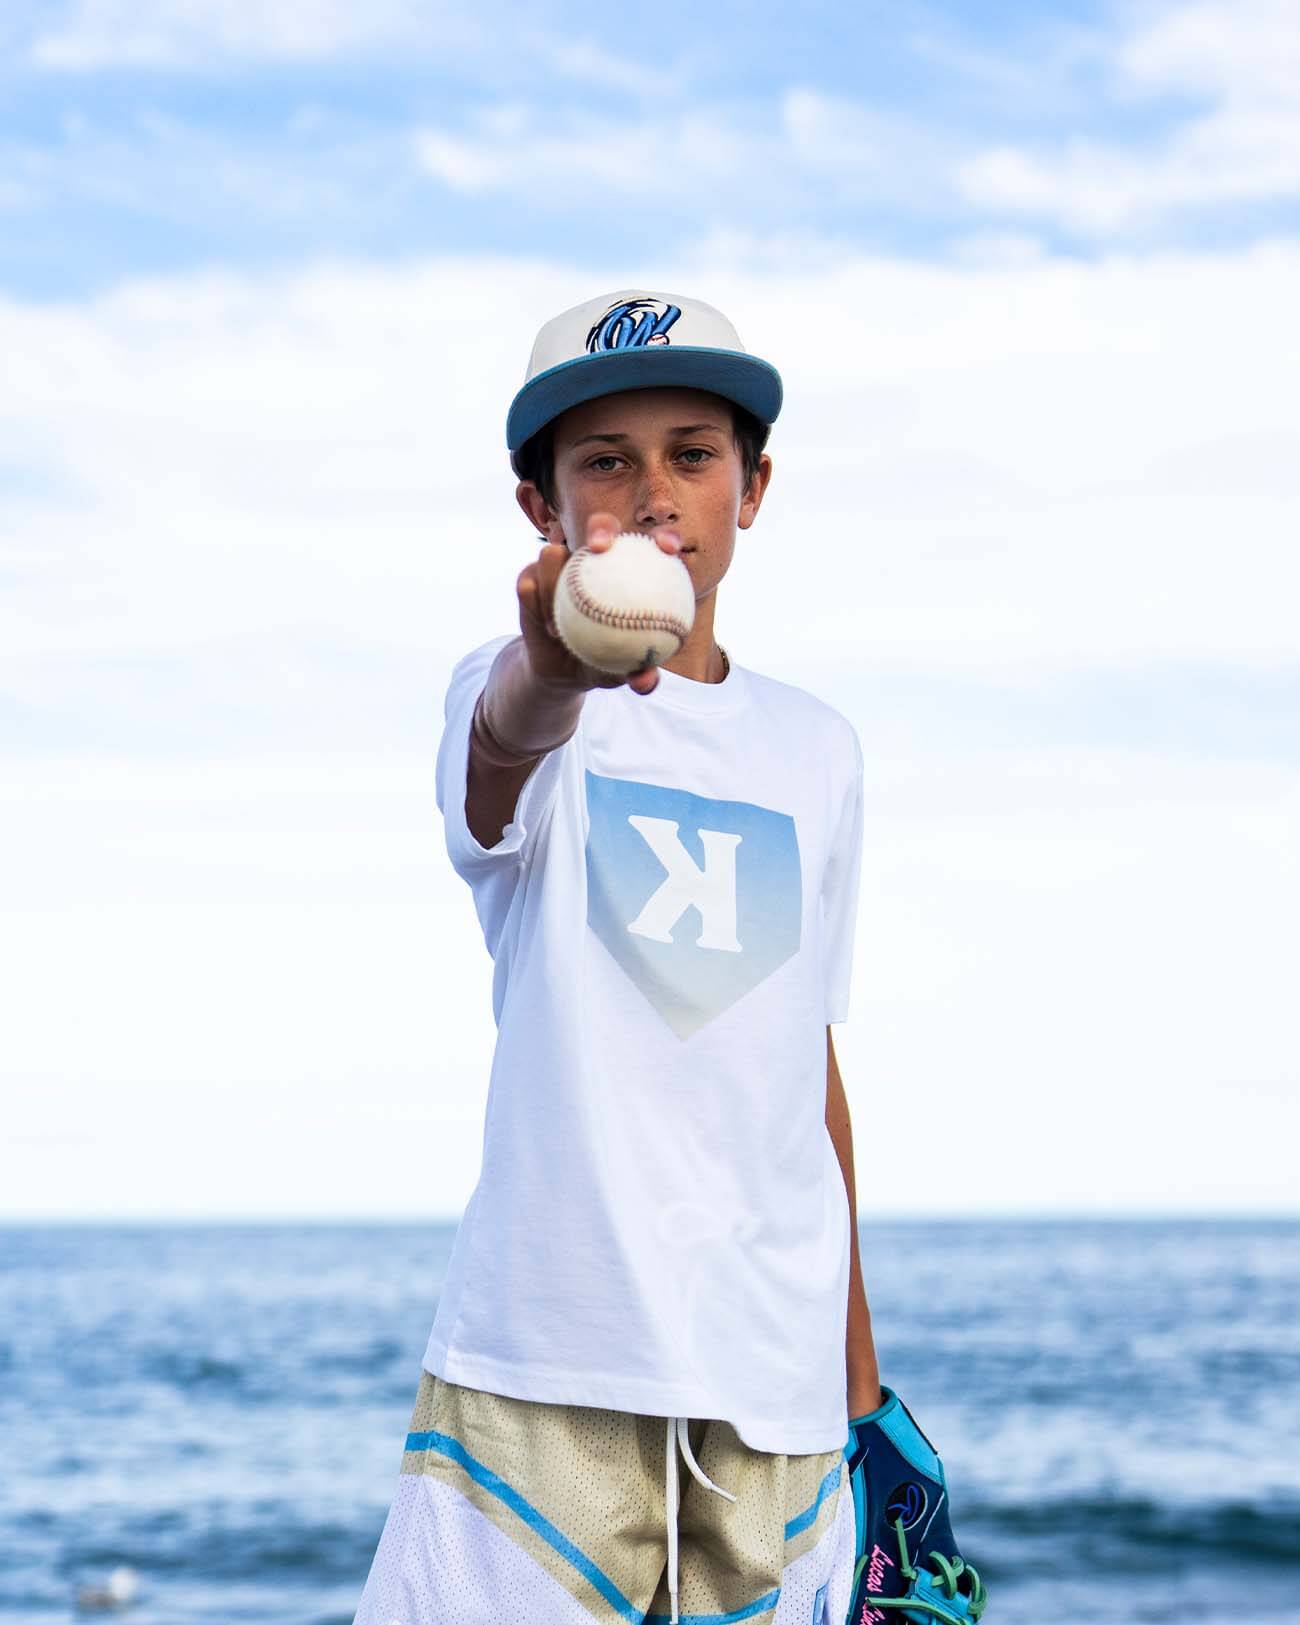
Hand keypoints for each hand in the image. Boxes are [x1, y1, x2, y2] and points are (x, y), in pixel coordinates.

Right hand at [515, 511, 683, 696]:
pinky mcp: (531, 578)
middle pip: (601, 526)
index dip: (665, 536)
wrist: (563, 670)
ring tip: (560, 605)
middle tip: (600, 548)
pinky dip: (537, 603)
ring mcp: (560, 565)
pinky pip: (530, 583)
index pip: (653, 544)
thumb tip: (646, 682)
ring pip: (554, 554)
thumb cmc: (605, 664)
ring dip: (554, 576)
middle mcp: (595, 557)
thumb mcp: (623, 673)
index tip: (668, 548)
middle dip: (602, 527)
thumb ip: (638, 674)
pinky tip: (548, 626)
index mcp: (631, 569)